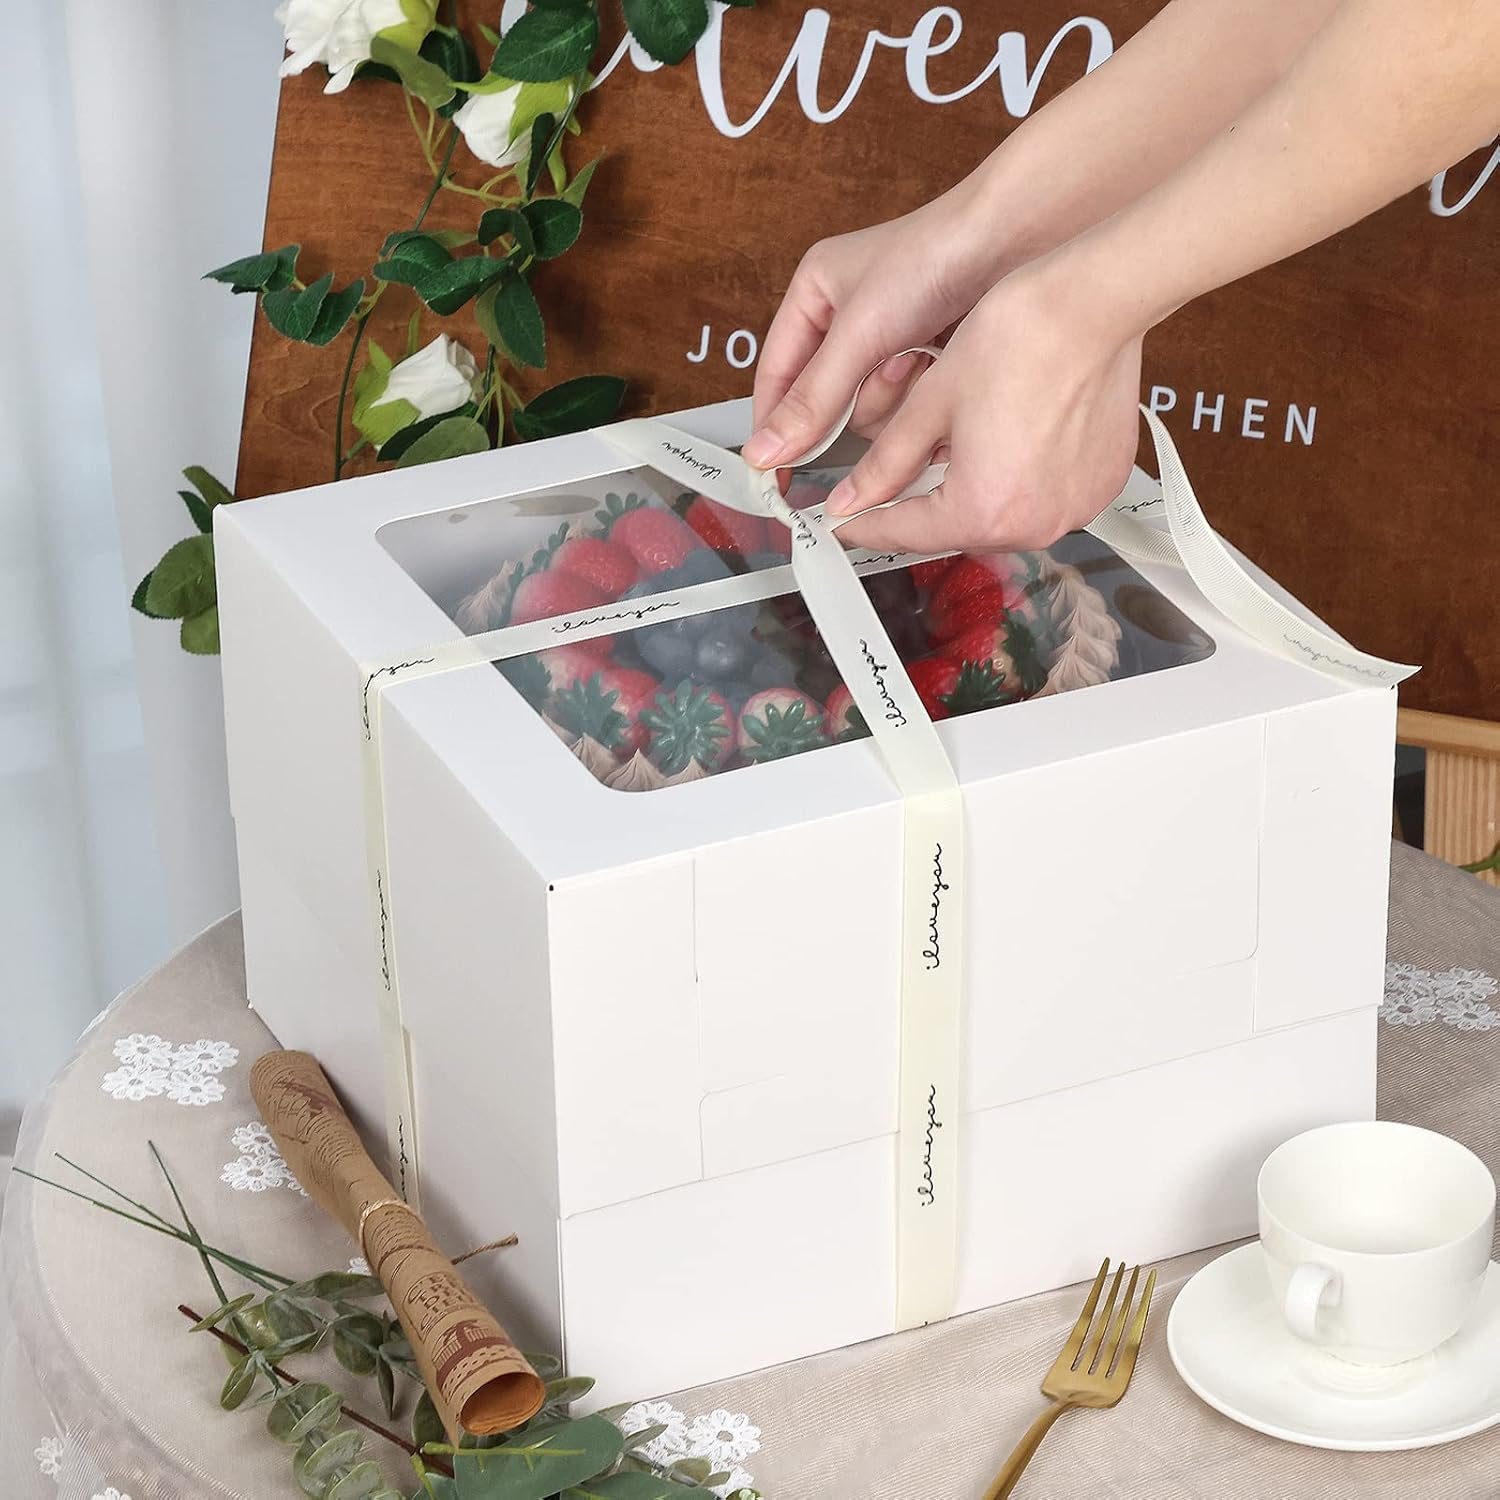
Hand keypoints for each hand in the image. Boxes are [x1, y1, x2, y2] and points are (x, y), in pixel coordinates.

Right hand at [743, 187, 1009, 467]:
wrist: (1013, 241)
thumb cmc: (931, 262)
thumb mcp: (858, 334)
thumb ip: (812, 400)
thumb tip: (763, 453)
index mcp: (814, 297)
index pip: (776, 377)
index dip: (774, 424)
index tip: (774, 474)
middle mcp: (846, 325)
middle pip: (826, 405)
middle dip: (856, 395)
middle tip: (885, 375)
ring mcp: (889, 348)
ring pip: (869, 415)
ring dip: (894, 394)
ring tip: (920, 353)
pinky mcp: (926, 366)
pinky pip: (905, 411)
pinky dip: (922, 393)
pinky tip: (940, 360)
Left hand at [823, 265, 1143, 553]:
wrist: (1092, 303)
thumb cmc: (1017, 341)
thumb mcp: (928, 403)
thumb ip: (885, 464)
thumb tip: (853, 499)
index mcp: (983, 510)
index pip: (905, 533)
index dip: (865, 525)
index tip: (844, 522)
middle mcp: (1033, 526)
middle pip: (955, 531)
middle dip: (921, 508)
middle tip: (893, 482)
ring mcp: (1073, 510)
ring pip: (999, 518)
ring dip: (972, 496)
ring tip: (956, 454)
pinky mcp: (1099, 488)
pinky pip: (1043, 501)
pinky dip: (1018, 483)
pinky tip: (1008, 445)